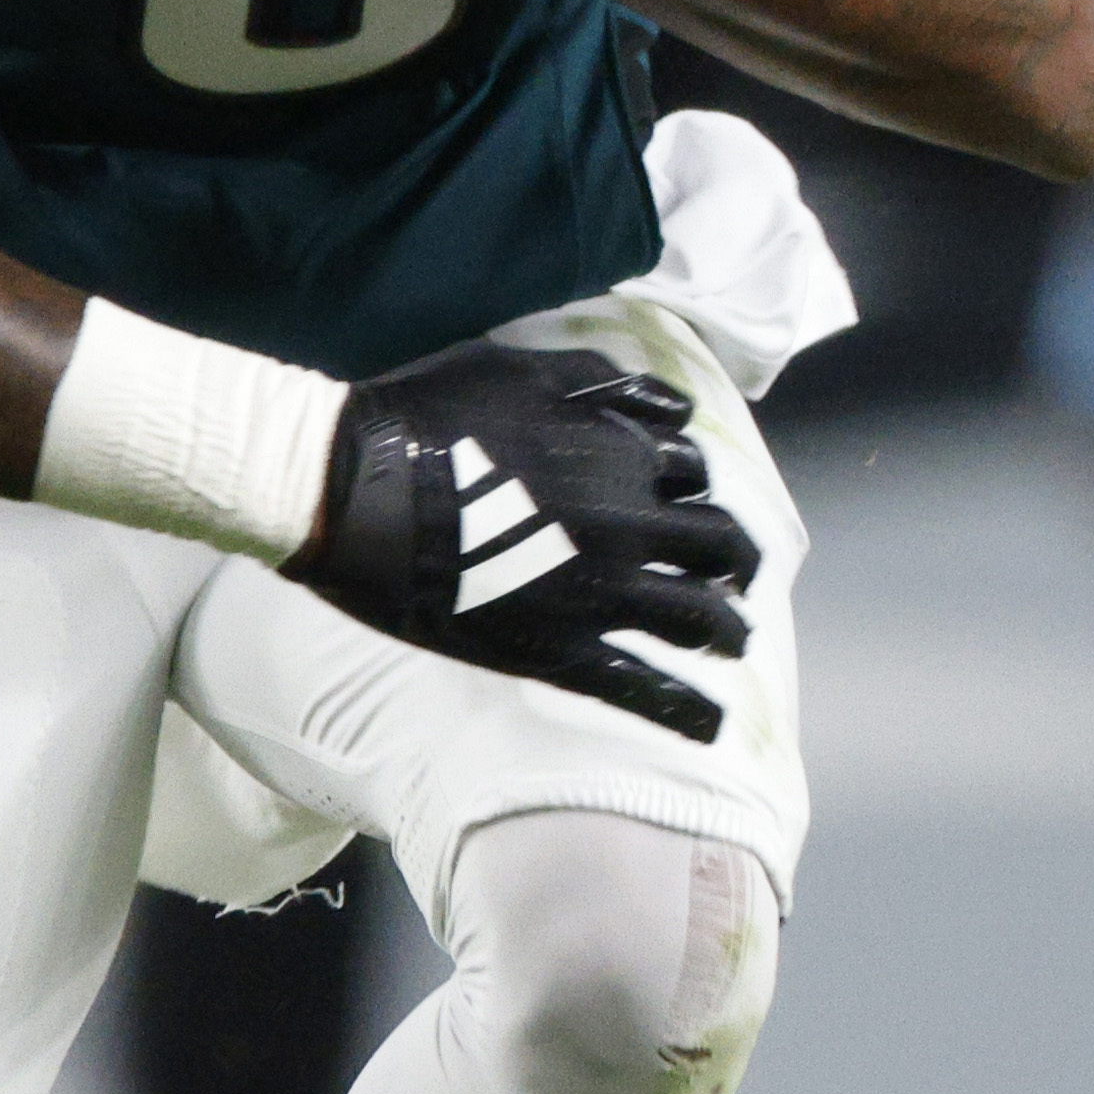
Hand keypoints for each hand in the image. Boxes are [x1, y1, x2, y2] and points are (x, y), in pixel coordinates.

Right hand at [290, 339, 759, 736]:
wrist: (359, 490)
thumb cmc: (431, 416)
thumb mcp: (524, 367)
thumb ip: (605, 381)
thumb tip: (675, 410)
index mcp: (623, 456)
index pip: (694, 474)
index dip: (692, 486)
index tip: (683, 499)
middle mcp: (630, 528)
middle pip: (719, 547)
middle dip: (734, 560)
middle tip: (733, 574)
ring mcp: (600, 596)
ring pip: (700, 619)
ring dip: (728, 629)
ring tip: (732, 641)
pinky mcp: (561, 652)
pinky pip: (640, 690)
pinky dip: (686, 711)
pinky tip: (713, 727)